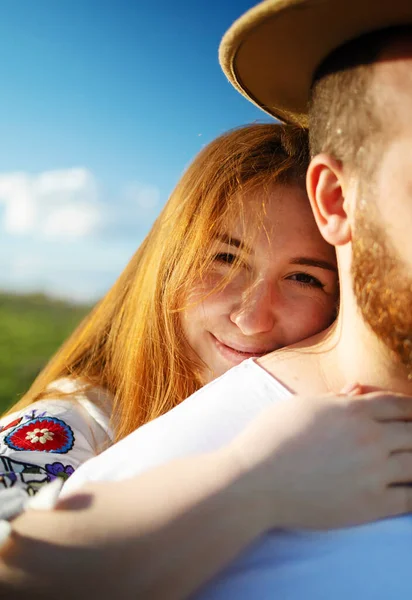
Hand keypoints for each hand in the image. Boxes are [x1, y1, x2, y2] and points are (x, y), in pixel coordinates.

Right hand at [226, 388, 411, 529]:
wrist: (255, 481)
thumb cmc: (270, 437)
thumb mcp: (301, 406)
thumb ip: (335, 398)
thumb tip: (357, 390)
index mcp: (353, 410)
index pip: (400, 405)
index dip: (411, 409)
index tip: (411, 415)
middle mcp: (370, 438)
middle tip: (408, 442)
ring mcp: (373, 472)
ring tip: (407, 464)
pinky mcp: (371, 504)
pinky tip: (408, 489)